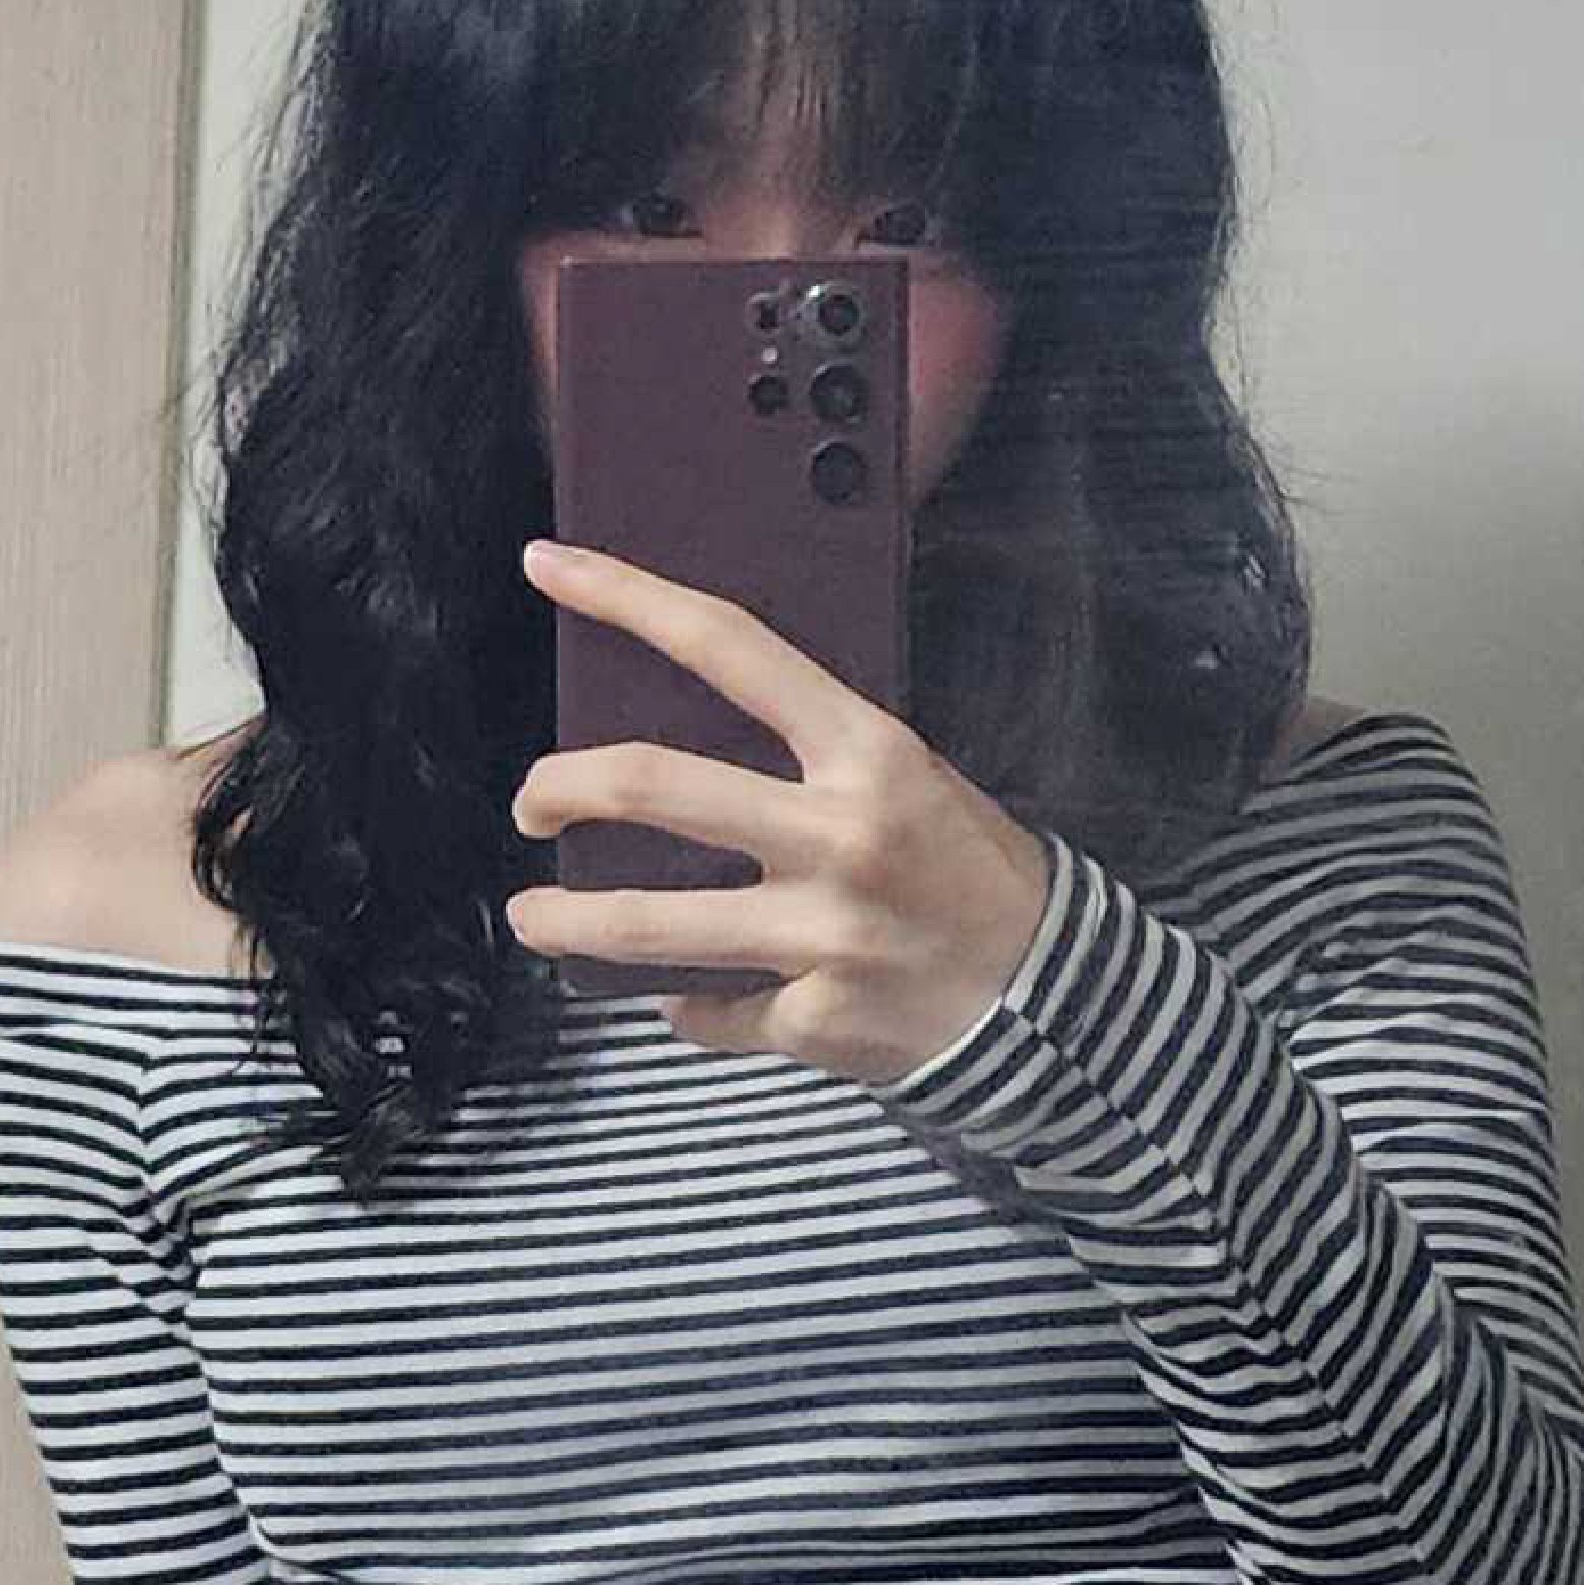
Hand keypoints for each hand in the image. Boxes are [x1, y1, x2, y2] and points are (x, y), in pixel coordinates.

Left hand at [504, 537, 1051, 1082]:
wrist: (1052, 999)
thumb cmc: (972, 873)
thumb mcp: (911, 781)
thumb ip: (811, 760)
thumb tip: (683, 741)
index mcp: (868, 751)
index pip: (728, 646)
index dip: (626, 597)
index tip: (546, 566)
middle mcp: (839, 835)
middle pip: (651, 786)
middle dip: (558, 786)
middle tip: (531, 799)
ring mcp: (822, 934)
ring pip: (647, 924)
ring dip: (566, 919)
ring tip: (531, 915)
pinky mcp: (813, 1018)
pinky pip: (709, 1011)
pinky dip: (688, 1005)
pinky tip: (691, 998)